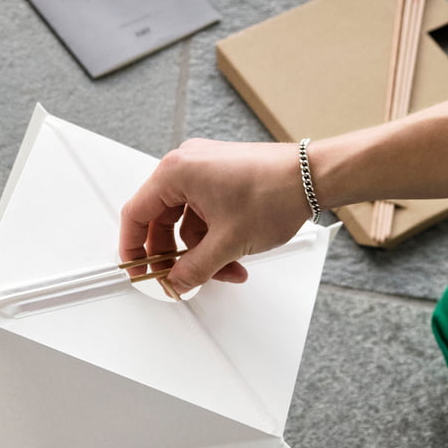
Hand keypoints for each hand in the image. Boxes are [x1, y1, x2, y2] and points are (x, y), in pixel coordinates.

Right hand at [119, 138, 310, 294]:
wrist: (314, 177)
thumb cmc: (275, 191)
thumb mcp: (227, 242)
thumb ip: (194, 268)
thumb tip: (176, 281)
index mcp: (176, 172)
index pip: (136, 214)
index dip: (132, 248)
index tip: (137, 269)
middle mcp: (187, 165)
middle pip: (162, 220)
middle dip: (176, 255)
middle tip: (180, 278)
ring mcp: (206, 169)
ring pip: (187, 221)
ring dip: (202, 251)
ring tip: (224, 270)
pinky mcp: (222, 177)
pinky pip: (205, 213)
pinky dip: (215, 237)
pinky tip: (232, 256)